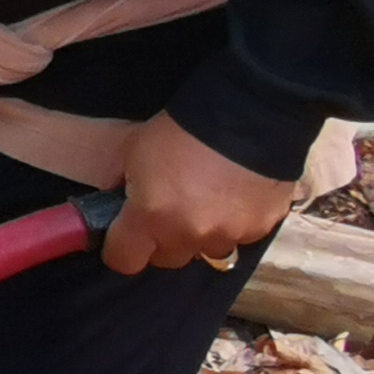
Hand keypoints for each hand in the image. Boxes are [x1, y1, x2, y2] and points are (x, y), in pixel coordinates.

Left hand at [102, 112, 301, 275]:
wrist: (248, 112)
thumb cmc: (181, 127)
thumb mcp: (134, 148)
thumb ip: (119, 182)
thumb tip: (113, 204)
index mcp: (151, 217)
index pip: (123, 260)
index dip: (121, 247)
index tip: (125, 233)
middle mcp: (188, 235)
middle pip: (167, 258)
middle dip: (164, 239)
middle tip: (169, 208)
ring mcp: (227, 235)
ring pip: (206, 250)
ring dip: (202, 233)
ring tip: (207, 199)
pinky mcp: (260, 228)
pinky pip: (241, 236)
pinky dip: (235, 222)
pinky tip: (236, 194)